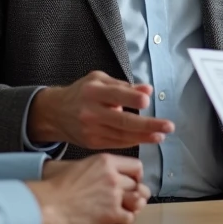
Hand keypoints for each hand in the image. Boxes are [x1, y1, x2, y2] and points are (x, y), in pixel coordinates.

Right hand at [28, 71, 174, 148]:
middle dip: (147, 124)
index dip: (131, 98)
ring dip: (144, 136)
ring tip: (161, 135)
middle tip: (167, 126)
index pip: (116, 95)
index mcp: (93, 91)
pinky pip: (117, 143)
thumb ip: (124, 86)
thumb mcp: (99, 80)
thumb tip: (148, 90)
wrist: (55, 113)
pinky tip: (147, 139)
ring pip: (122, 135)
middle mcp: (91, 112)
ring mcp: (91, 130)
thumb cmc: (82, 92)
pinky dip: (133, 141)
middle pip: (122, 120)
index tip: (146, 101)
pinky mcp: (92, 143)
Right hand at [28, 154, 149, 223]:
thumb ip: (103, 169)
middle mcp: (113, 176)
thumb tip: (116, 176)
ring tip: (125, 209)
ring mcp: (114, 196)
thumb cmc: (59, 187)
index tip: (132, 182)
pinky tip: (114, 219)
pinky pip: (129, 218)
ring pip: (138, 200)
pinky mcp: (111, 214)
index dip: (136, 176)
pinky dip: (124, 220)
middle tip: (126, 198)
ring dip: (133, 206)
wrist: (48, 204)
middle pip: (138, 185)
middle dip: (134, 192)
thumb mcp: (83, 166)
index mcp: (106, 161)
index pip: (137, 166)